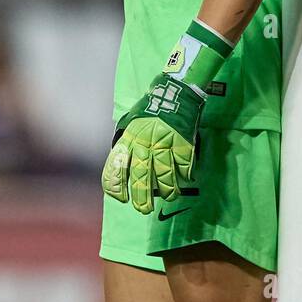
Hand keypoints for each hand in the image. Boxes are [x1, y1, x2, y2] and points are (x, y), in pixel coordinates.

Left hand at [102, 74, 204, 214]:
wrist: (175, 92)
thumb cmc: (149, 109)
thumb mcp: (130, 122)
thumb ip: (124, 142)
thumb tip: (118, 164)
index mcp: (130, 138)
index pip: (117, 168)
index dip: (116, 187)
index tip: (121, 198)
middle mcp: (146, 144)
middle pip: (142, 178)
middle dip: (142, 198)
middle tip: (143, 209)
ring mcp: (166, 144)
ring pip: (165, 176)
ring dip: (167, 191)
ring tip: (168, 196)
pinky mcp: (183, 144)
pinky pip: (184, 167)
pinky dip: (185, 176)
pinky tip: (183, 179)